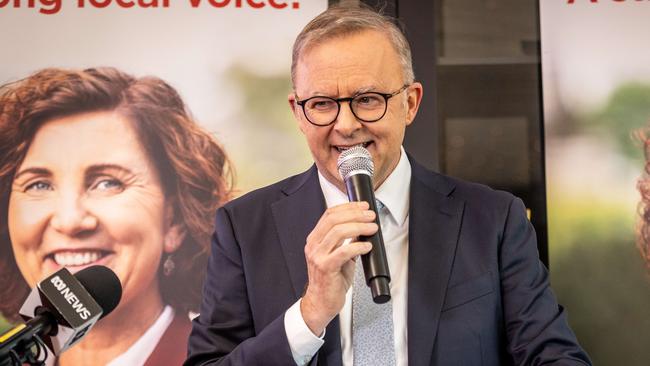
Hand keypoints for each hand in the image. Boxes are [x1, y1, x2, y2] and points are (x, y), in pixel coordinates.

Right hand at [300, 201, 376, 335]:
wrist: (321, 302)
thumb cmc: (329, 281)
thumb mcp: (338, 256)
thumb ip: (347, 242)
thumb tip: (362, 229)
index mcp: (315, 239)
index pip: (329, 214)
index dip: (348, 207)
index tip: (363, 207)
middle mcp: (314, 245)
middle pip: (333, 219)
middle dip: (355, 214)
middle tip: (370, 216)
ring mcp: (318, 256)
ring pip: (338, 232)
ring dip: (359, 227)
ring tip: (372, 229)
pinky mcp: (325, 267)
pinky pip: (343, 252)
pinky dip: (358, 246)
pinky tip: (367, 247)